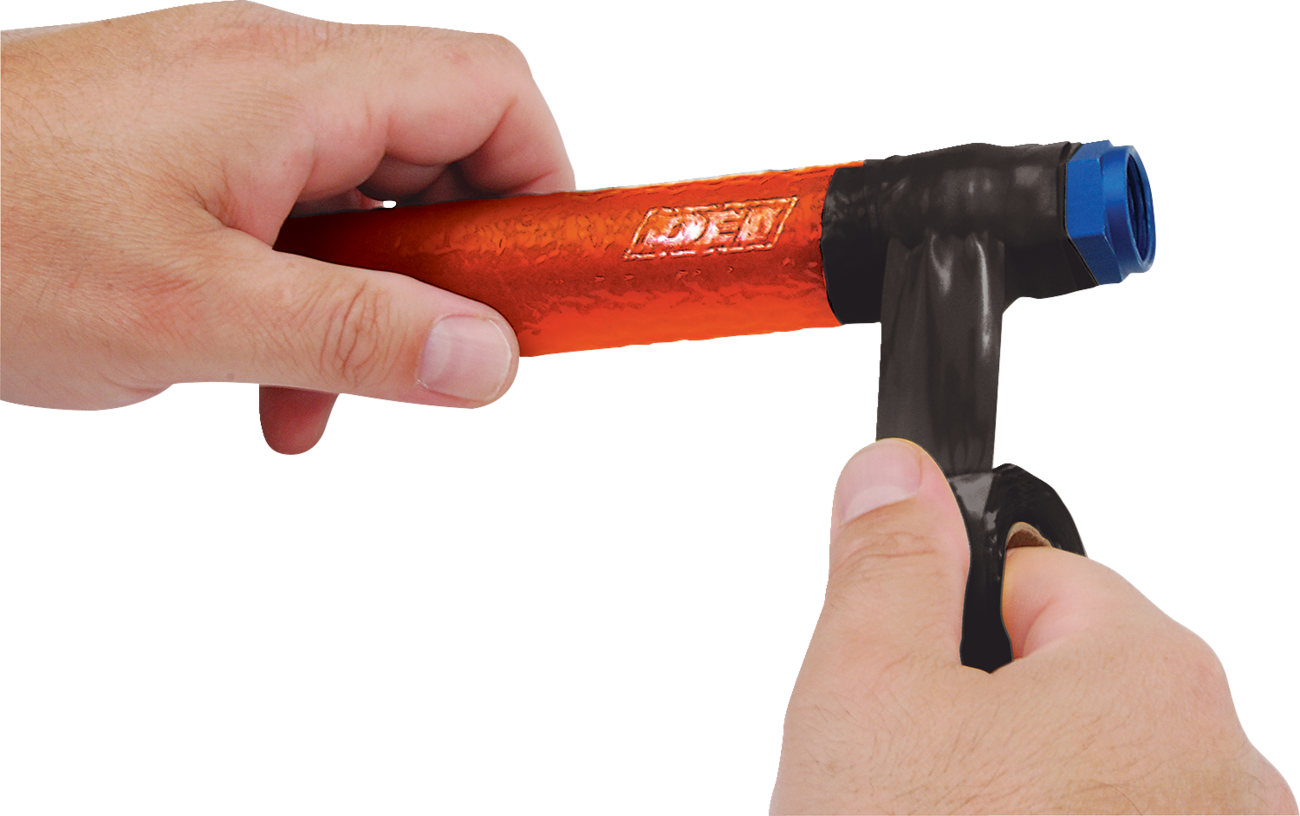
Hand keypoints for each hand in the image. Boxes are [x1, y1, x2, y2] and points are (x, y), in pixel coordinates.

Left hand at [1, 2, 574, 453]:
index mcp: (293, 83)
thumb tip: (491, 360)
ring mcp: (221, 106)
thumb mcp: (193, 313)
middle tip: (432, 359)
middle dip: (452, 265)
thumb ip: (359, 336)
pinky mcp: (181, 146)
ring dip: (366, 302)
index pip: (490, 88)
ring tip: (313, 400)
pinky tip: (260, 385)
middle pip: (436, 144)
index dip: (542, 180)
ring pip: (360, 195)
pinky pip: (287, 212)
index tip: (536, 284)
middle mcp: (270, 73)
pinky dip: (299, 297)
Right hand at [771, 439, 1296, 813]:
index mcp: (1153, 678)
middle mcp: (1228, 771)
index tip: (904, 687)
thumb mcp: (863, 697)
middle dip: (983, 719)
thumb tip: (896, 473)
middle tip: (912, 789)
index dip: (946, 624)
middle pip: (1068, 682)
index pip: (1036, 576)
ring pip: (1087, 776)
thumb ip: (886, 565)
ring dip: (1018, 795)